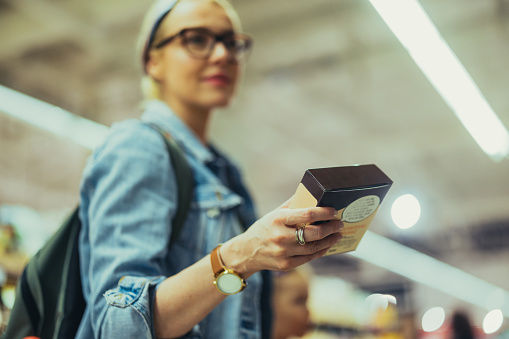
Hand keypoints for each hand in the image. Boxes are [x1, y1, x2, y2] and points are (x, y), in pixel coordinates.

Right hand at [221, 199, 343, 277]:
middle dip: (331, 228)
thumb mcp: (274, 213)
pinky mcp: (286, 265)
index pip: (307, 215)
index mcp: (278, 219)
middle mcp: (281, 236)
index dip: (324, 213)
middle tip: (339, 224)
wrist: (247, 251)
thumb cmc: (265, 228)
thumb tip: (312, 194)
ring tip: (337, 234)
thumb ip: (293, 205)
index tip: (334, 211)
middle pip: (313, 233)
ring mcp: (283, 252)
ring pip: (314, 247)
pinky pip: (309, 258)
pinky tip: (327, 245)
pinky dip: (321, 251)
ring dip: (329, 241)